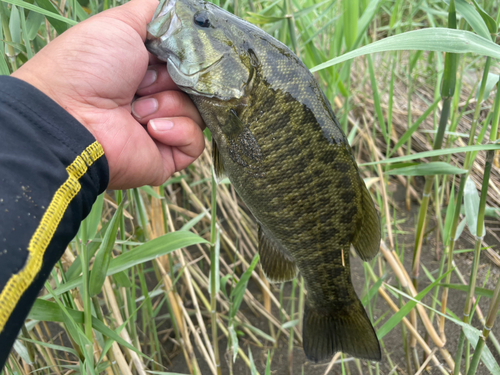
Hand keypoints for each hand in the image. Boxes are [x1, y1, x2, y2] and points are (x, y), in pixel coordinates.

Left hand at [11, 0, 204, 188]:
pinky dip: (176, 130)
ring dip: (168, 104)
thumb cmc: (90, 66)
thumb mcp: (122, 23)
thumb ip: (158, 13)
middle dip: (173, 79)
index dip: (186, 57)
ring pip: (198, 112)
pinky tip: (150, 128)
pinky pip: (195, 142)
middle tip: (144, 80)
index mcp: (148, 70)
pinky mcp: (168, 156)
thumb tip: (186, 11)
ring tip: (137, 109)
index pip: (188, 62)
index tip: (173, 53)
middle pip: (197, 86)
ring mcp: (164, 128)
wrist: (71, 115)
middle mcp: (157, 98)